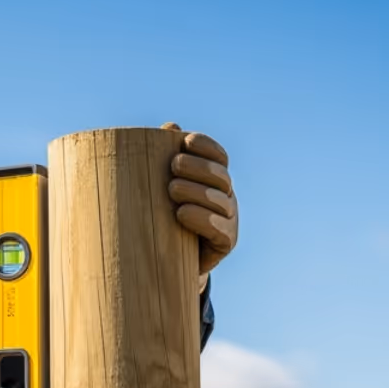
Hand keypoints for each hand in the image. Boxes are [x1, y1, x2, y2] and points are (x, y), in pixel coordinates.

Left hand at [162, 124, 237, 273]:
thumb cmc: (161, 216)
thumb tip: (170, 126)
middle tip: (174, 165)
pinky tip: (182, 214)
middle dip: (199, 167)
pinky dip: (202, 220)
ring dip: (197, 192)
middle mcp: (226, 196)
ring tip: (172, 189)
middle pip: (221, 176)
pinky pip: (220, 229)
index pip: (218, 156)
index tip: (186, 140)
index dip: (207, 146)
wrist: (166, 261)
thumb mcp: (159, 187)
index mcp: (214, 178)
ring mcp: (229, 219)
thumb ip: (164, 157)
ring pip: (220, 201)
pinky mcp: (225, 243)